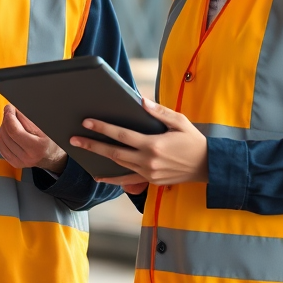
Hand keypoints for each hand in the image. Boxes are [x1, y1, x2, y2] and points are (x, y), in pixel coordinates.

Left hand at [0, 105, 67, 173]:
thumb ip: (30, 117)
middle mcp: (29, 156)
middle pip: (6, 133)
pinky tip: (8, 131)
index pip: (14, 129)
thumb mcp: (46, 126)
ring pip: (1, 139)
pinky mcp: (15, 163)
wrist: (53, 155)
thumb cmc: (51, 139)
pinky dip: (2, 137)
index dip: (9, 115)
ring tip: (12, 121)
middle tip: (11, 111)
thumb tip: (15, 108)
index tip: (10, 107)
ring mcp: (21, 161)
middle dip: (6, 119)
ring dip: (3, 127)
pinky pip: (1, 147)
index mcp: (38, 146)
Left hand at [69, 98, 208, 186]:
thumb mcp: (179, 121)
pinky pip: (127, 180)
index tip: (86, 122)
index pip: (122, 135)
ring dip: (99, 159)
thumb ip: (158, 112)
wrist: (208, 166)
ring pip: (118, 166)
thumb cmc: (193, 140)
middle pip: (114, 152)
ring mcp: (149, 173)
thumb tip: (140, 100)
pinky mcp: (151, 181)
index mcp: (153, 144)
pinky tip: (98, 175)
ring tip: (81, 152)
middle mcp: (148, 161)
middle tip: (73, 139)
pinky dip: (112, 179)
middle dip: (93, 145)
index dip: (103, 128)